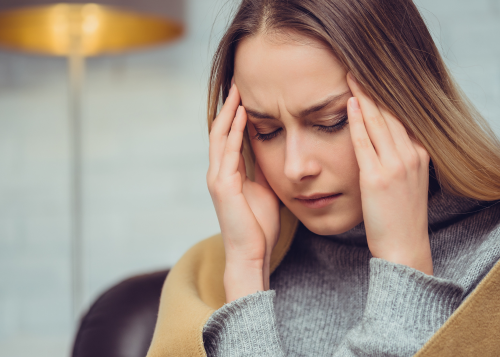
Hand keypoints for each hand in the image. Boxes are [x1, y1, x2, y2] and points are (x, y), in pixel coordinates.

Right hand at [206, 83, 280, 301]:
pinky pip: (228, 151)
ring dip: (229, 113)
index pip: (229, 138)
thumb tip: (274, 153)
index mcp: (229, 174)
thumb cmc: (259, 225)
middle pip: (220, 131)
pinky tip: (243, 114)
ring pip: (220, 136)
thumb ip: (263, 171)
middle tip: (238, 84)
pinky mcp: (222, 185)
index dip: (235, 116)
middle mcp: (219, 172)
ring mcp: (218, 178)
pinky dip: (234, 131)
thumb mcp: (265, 191)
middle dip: (229, 107)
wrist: (252, 252)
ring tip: (238, 91)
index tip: (246, 96)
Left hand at [346, 73, 432, 274]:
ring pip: (379, 122)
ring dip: (365, 96)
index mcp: (419, 154)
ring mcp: (396, 166)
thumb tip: (383, 141)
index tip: (372, 78)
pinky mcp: (377, 177)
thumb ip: (398, 158)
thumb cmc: (400, 217)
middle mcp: (411, 155)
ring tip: (352, 75)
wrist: (404, 246)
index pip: (400, 117)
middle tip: (359, 66)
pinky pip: (365, 142)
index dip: (385, 96)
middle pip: (390, 113)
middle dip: (374, 88)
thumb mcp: (407, 182)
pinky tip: (351, 103)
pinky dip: (357, 121)